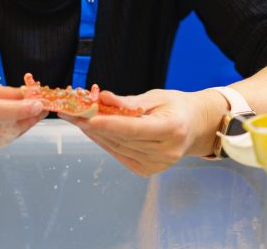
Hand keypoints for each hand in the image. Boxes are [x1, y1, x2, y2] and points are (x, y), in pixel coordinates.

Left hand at [60, 88, 212, 176]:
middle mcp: (166, 151)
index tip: (86, 118)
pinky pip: (120, 155)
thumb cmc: (176, 106)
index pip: (134, 129)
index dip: (109, 124)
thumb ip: (129, 102)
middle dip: (94, 126)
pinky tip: (93, 130)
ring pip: (117, 149)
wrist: (195, 126)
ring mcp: (157, 165)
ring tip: (77, 119)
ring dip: (95, 134)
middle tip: (72, 113)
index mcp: (172, 129)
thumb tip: (102, 97)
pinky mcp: (147, 171)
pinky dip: (105, 142)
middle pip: (122, 140)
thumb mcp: (156, 96)